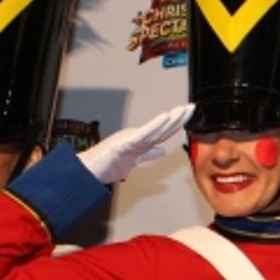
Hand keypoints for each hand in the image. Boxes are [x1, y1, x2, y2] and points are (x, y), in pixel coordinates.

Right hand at [79, 104, 194, 184]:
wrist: (87, 172)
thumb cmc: (106, 165)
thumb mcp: (133, 160)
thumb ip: (147, 155)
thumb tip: (161, 150)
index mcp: (140, 141)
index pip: (163, 132)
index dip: (177, 124)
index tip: (188, 115)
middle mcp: (137, 137)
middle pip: (162, 128)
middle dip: (179, 118)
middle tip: (192, 108)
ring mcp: (131, 139)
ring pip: (155, 129)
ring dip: (170, 119)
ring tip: (182, 110)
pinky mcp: (124, 144)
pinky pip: (143, 134)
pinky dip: (155, 125)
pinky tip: (165, 118)